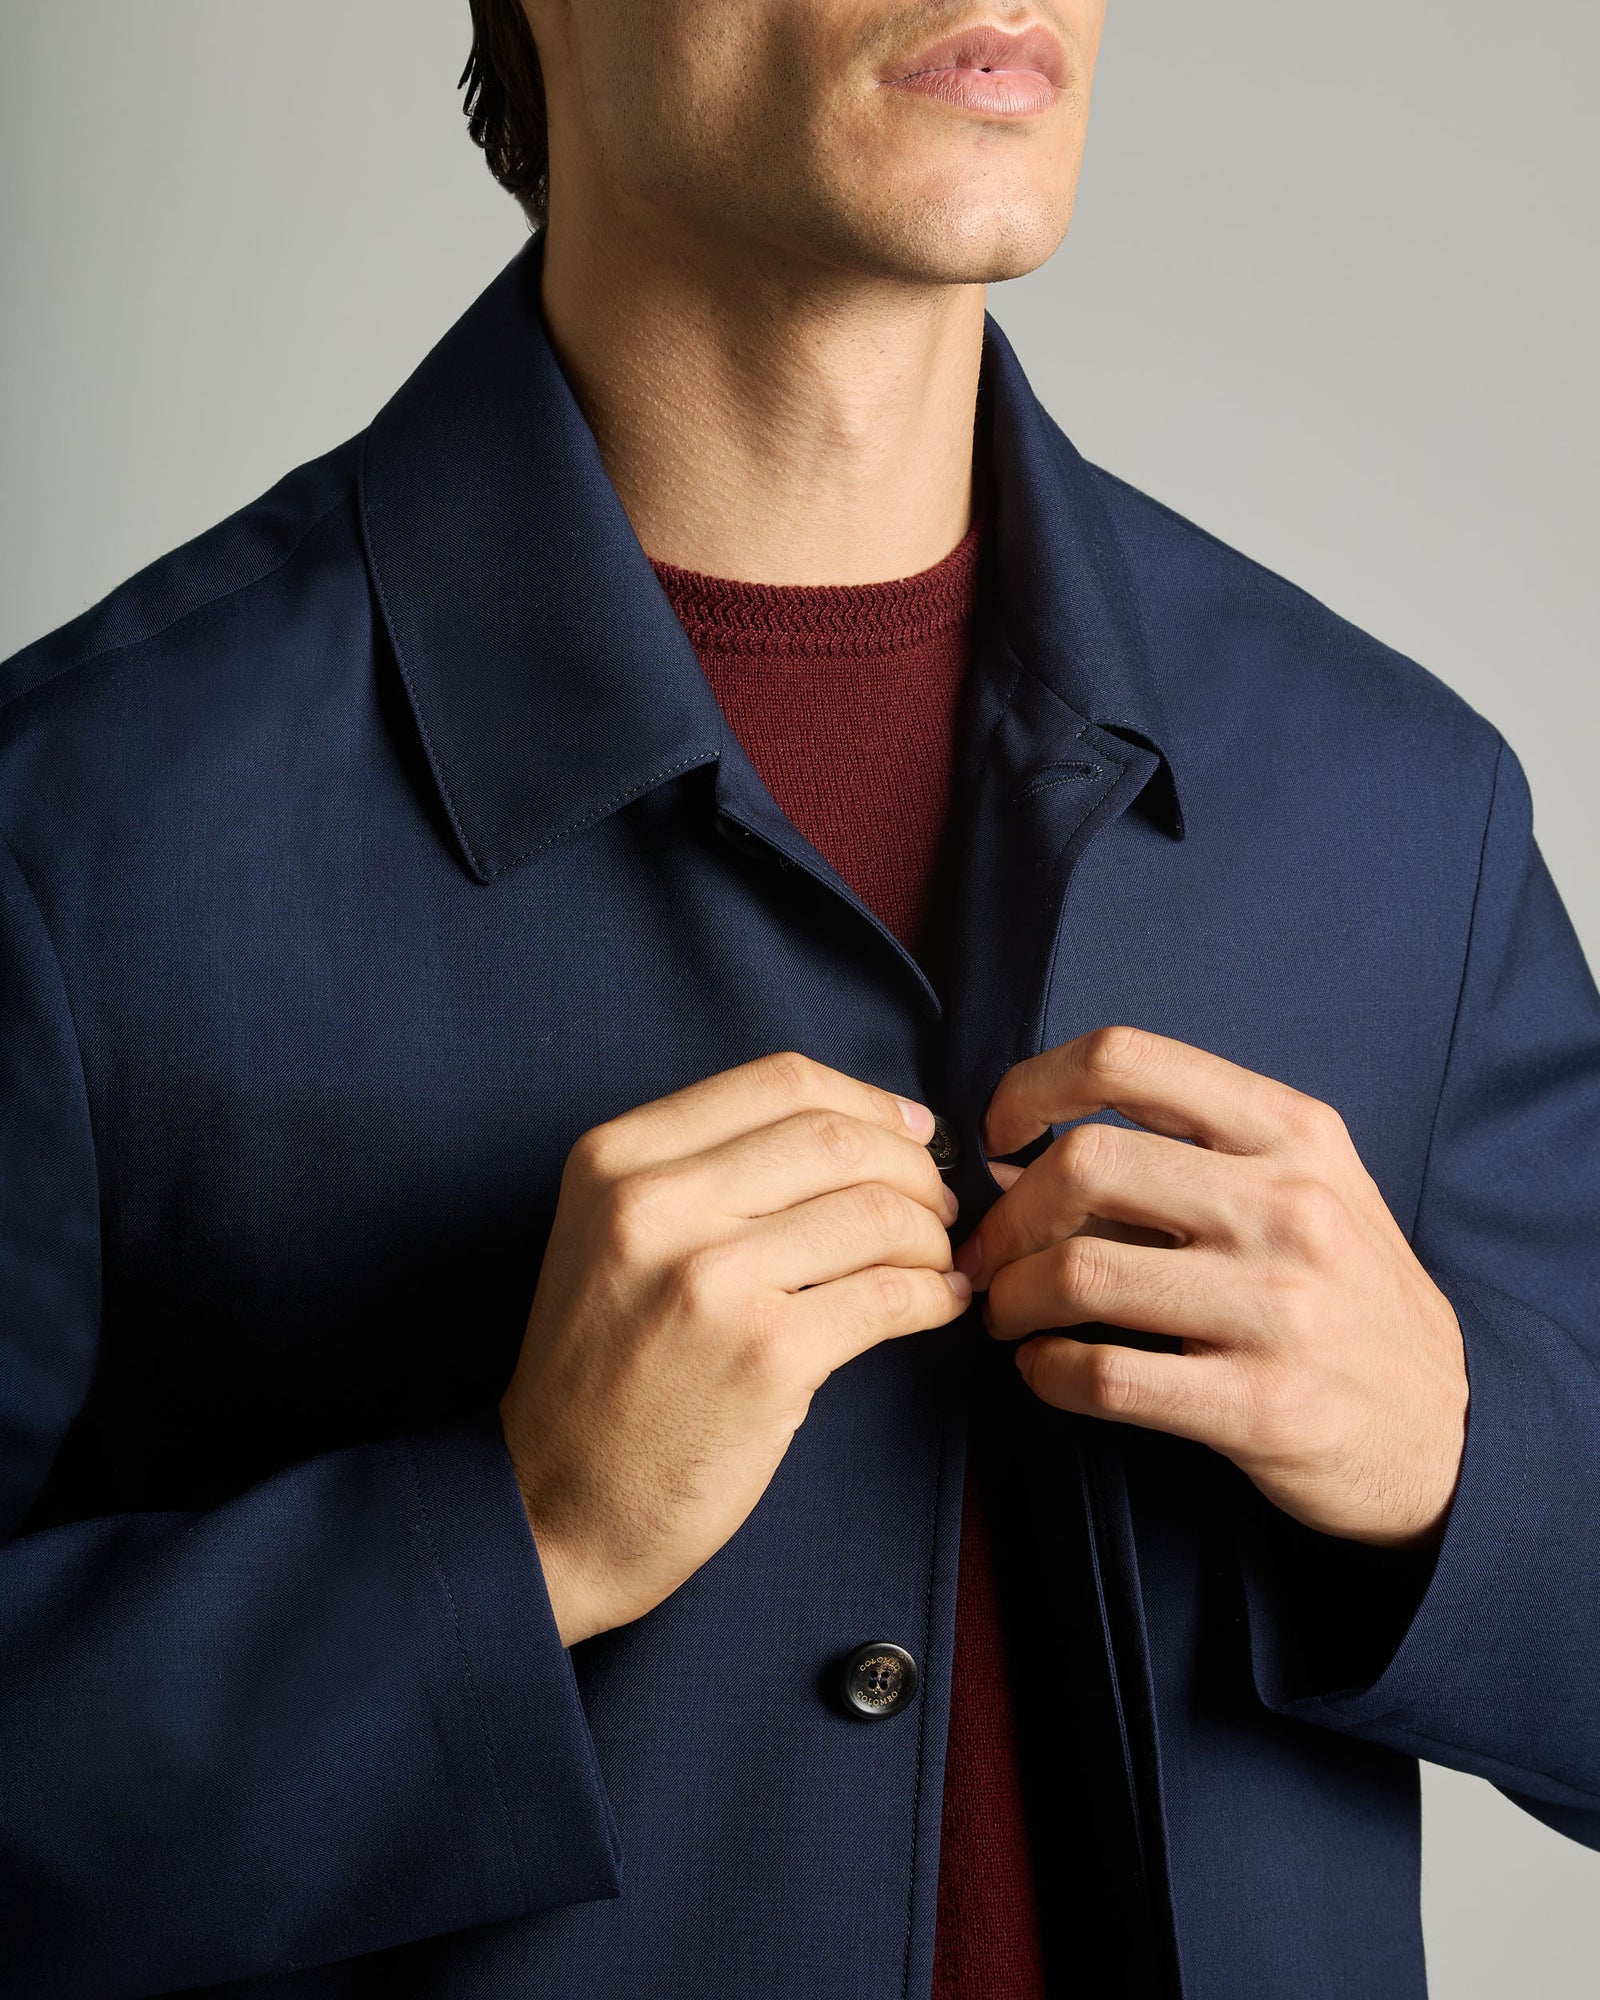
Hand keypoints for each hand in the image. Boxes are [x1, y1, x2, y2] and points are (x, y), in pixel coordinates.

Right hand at [500, 1052, 970, 1644]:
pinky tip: (939, 1306)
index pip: (779, 1081)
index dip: (870, 1101)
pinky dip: (935, 1296)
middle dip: (914, 1168)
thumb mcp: (616, 1236)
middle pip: (835, 1137)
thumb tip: (864, 1131)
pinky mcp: (764, 1356)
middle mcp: (654, 1204)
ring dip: (931, 1236)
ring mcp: (708, 1279)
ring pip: (874, 1212)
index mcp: (617, 1158)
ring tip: (937, 1262)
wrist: (553, 1505)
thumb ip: (708, 1172)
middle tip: (939, 1206)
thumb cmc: (605, 1372)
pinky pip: (889, 1295)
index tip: (915, 1132)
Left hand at [955, 1026, 1468, 1549]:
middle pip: (1083, 1163)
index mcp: (1291, 1131)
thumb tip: (1019, 1158)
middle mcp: (1288, 1205)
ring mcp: (1279, 1307)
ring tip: (1009, 1315)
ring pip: (1080, 1271)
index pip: (1127, 1058)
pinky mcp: (1261, 1405)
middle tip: (989, 1254)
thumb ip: (1182, 1158)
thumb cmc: (1343, 1296)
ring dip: (1012, 1297)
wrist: (1447, 1432)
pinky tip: (1046, 1370)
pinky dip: (1047, 1372)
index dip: (1032, 1085)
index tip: (999, 1135)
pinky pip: (1105, 1375)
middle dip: (1007, 1214)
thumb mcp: (1300, 1190)